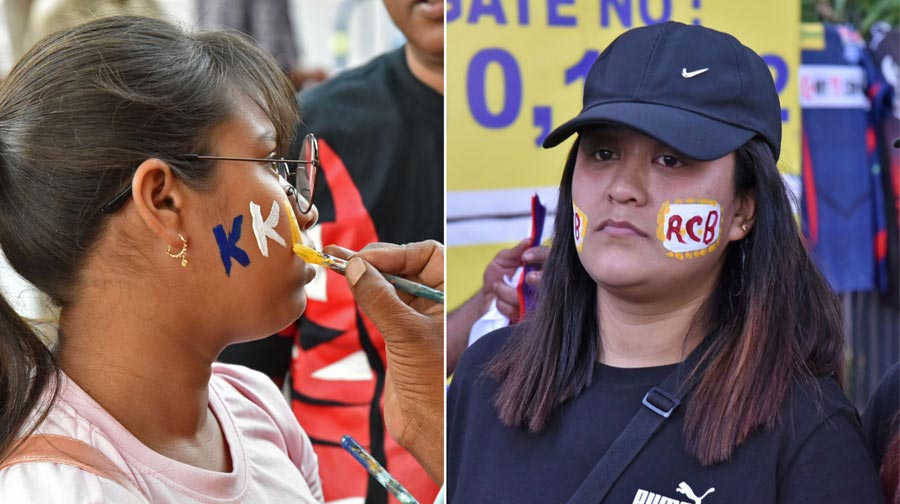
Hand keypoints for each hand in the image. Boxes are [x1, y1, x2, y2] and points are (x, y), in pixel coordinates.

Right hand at [325, 241, 443, 483]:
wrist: (426, 425)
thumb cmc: (429, 381)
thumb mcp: (406, 334)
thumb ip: (380, 298)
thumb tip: (354, 266)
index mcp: (450, 295)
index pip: (427, 255)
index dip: (396, 252)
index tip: (365, 260)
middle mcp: (436, 301)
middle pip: (404, 265)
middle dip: (374, 260)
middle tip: (341, 258)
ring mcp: (416, 316)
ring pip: (388, 282)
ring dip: (363, 273)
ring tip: (333, 262)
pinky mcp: (398, 332)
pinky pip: (379, 302)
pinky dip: (362, 291)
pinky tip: (346, 283)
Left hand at [484, 240, 549, 320]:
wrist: (486, 298)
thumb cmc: (498, 275)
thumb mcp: (503, 258)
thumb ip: (516, 251)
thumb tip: (529, 241)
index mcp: (539, 266)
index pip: (549, 257)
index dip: (540, 256)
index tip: (525, 257)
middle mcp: (542, 283)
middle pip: (550, 281)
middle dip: (538, 279)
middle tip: (526, 278)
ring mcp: (536, 302)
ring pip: (530, 298)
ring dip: (508, 292)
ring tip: (497, 286)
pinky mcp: (527, 316)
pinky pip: (519, 312)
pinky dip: (504, 305)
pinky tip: (498, 301)